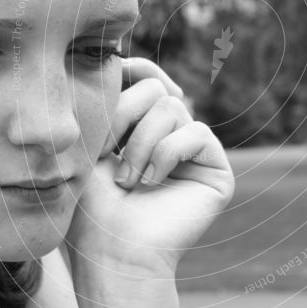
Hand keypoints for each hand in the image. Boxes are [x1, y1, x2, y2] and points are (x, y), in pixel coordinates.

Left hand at [65, 58, 234, 295]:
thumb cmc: (91, 205)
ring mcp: (194, 153)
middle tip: (107, 152)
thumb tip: (121, 57)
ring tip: (127, 179)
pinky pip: (196, 133)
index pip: (148, 77)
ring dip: (140, 143)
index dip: (133, 70)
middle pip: (156, 88)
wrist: (110, 250)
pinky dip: (168, 154)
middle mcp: (171, 136)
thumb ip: (111, 99)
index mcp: (142, 127)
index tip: (106, 74)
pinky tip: (152, 181)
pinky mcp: (216, 170)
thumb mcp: (90, 142)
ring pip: (172, 108)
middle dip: (124, 114)